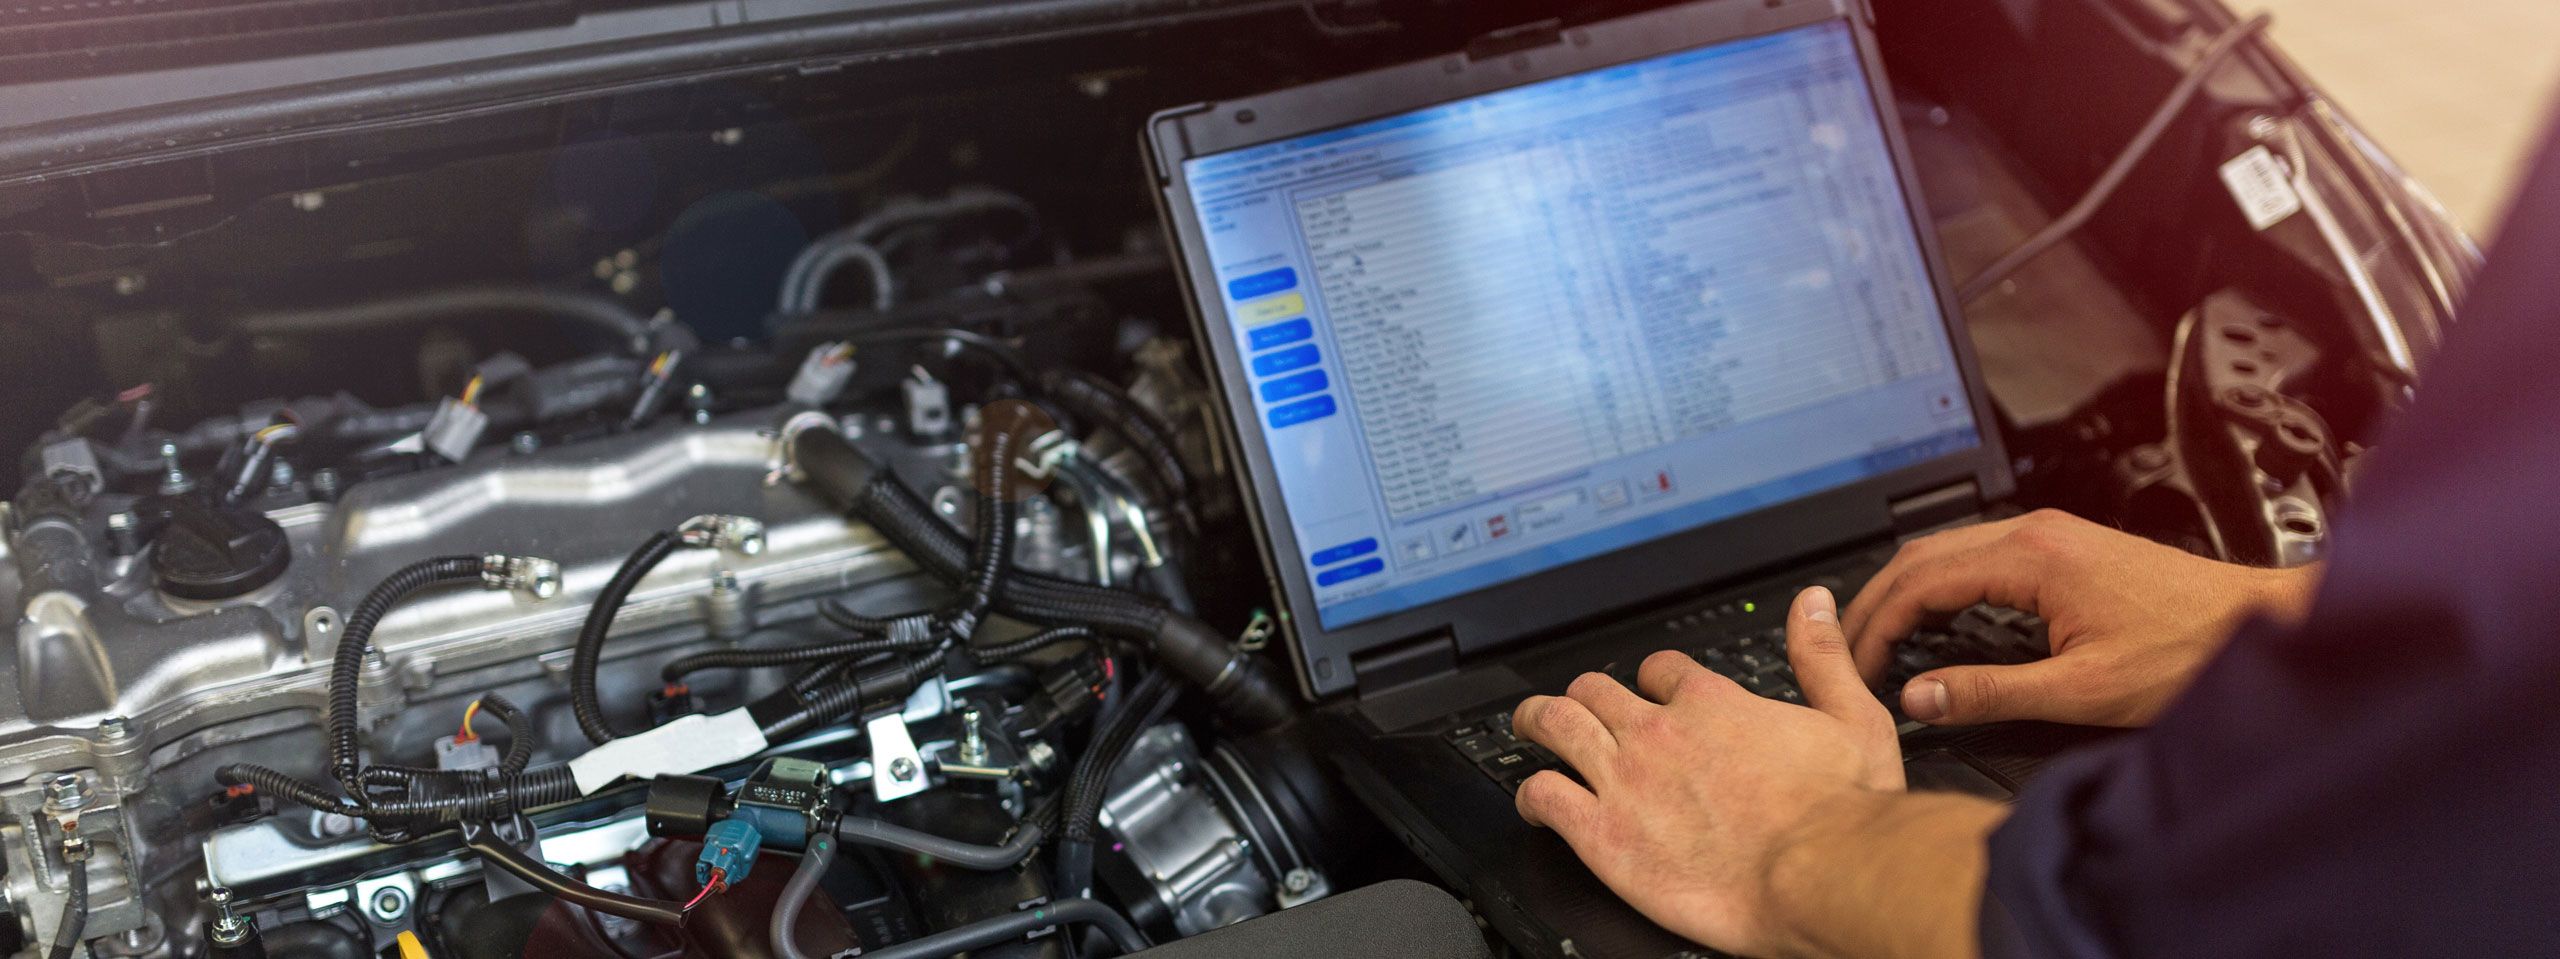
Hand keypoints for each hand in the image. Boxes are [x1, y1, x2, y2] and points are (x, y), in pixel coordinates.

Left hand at [1508, 586, 1902, 956]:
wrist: (1823, 876)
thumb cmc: (1843, 812)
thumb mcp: (1852, 716)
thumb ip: (1822, 655)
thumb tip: (1813, 604)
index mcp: (1711, 703)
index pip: (1660, 670)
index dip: (1653, 680)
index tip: (1652, 693)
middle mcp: (1658, 732)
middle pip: (1596, 691)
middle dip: (1584, 695)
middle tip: (1576, 706)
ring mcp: (1624, 779)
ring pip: (1556, 726)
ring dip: (1535, 721)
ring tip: (1528, 726)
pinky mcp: (1602, 832)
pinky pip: (1544, 796)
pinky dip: (1531, 794)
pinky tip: (1533, 802)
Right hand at [1844, 509, 2320, 726]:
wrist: (2260, 620)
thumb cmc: (2189, 650)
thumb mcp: (2082, 688)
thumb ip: (1991, 692)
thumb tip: (1920, 697)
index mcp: (2031, 556)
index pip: (1920, 581)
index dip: (1876, 626)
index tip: (1856, 665)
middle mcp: (2036, 532)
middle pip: (1922, 555)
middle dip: (1875, 602)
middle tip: (1847, 650)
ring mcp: (2051, 534)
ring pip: (1948, 550)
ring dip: (1906, 590)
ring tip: (1881, 636)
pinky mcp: (2065, 547)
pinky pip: (1978, 554)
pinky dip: (1941, 584)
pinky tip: (1937, 617)